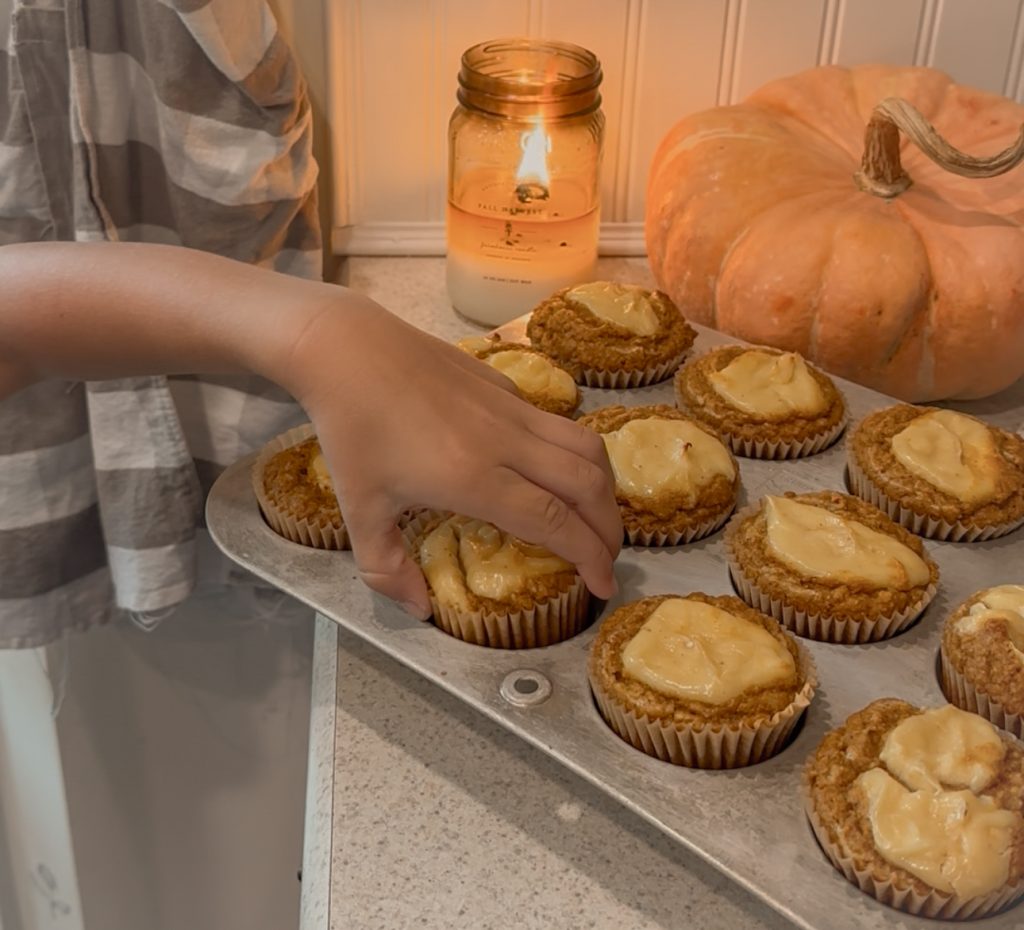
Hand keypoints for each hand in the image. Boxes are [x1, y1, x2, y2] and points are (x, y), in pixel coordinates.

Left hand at [280, 296, 621, 617]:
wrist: (347, 349)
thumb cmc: (351, 432)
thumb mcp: (358, 510)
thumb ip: (386, 568)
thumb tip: (419, 610)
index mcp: (475, 478)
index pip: (556, 523)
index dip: (591, 558)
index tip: (604, 587)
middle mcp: (506, 442)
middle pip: (587, 485)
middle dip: (609, 528)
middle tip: (607, 558)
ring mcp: (510, 408)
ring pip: (585, 445)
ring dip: (603, 486)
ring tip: (596, 515)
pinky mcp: (504, 385)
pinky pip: (556, 423)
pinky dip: (573, 453)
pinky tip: (550, 471)